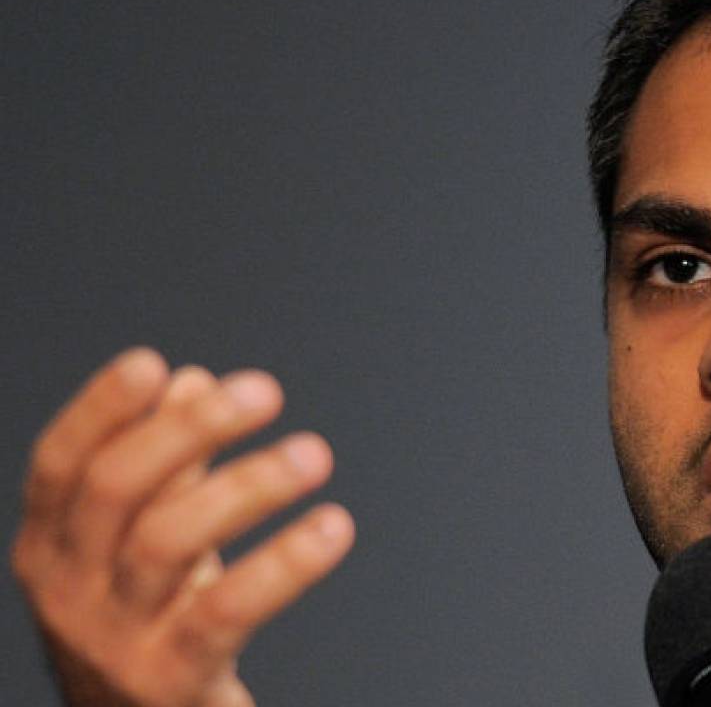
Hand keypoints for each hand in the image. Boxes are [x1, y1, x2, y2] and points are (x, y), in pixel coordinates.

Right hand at [10, 348, 354, 706]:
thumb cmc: (151, 625)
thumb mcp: (145, 543)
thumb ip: (168, 465)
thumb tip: (192, 380)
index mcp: (51, 546)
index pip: (60, 464)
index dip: (100, 409)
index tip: (153, 364)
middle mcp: (67, 590)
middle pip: (115, 489)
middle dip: (191, 430)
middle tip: (265, 392)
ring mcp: (112, 639)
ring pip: (169, 542)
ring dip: (249, 486)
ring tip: (313, 454)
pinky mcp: (169, 680)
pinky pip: (227, 610)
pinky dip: (285, 562)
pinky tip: (332, 528)